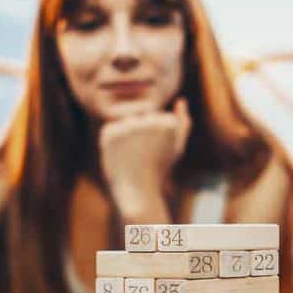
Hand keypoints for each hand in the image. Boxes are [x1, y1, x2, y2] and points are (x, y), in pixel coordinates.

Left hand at [99, 98, 190, 214]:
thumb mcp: (176, 147)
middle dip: (141, 133)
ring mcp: (127, 127)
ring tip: (132, 155)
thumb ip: (183, 123)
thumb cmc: (160, 169)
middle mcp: (147, 122)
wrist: (138, 192)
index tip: (158, 152)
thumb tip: (181, 100)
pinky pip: (110, 128)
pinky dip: (113, 141)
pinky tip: (119, 155)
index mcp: (167, 123)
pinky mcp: (109, 132)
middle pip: (142, 115)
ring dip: (127, 135)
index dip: (156, 136)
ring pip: (126, 121)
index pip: (158, 117)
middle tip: (144, 155)